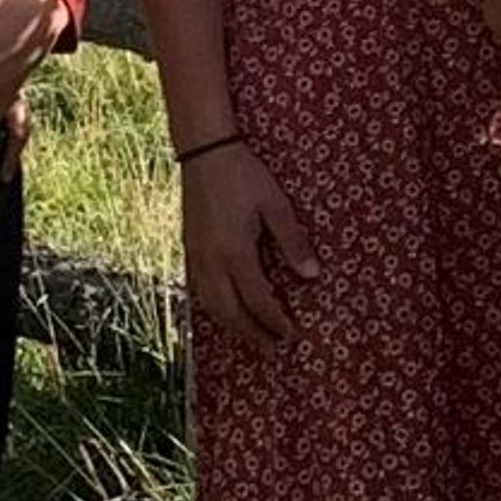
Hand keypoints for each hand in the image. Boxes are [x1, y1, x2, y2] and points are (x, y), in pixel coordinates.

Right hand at [180, 142, 319, 347]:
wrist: (204, 152)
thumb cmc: (244, 174)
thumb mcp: (275, 204)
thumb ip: (292, 241)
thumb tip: (311, 275)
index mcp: (235, 253)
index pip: (258, 300)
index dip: (275, 321)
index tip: (291, 334)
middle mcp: (211, 262)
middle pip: (231, 312)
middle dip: (252, 334)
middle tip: (272, 348)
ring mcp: (196, 257)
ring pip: (211, 306)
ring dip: (232, 325)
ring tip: (251, 336)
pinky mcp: (189, 249)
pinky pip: (200, 292)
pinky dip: (215, 308)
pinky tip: (226, 309)